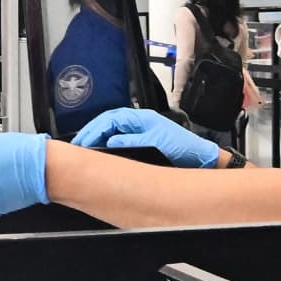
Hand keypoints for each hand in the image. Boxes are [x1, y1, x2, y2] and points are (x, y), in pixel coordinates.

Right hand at [72, 108, 220, 167]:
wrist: (202, 161)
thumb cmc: (185, 149)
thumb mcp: (157, 142)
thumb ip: (133, 141)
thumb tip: (111, 141)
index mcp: (142, 118)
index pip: (110, 119)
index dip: (93, 129)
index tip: (83, 142)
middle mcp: (140, 124)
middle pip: (108, 125)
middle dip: (91, 134)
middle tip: (78, 147)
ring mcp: (141, 134)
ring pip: (112, 133)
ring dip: (98, 141)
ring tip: (86, 152)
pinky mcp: (143, 146)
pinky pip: (119, 144)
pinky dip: (108, 149)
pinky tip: (103, 158)